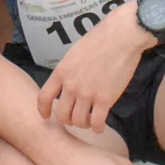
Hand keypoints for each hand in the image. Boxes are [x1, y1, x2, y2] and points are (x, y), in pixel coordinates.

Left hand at [37, 7, 148, 132]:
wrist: (121, 36)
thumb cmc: (100, 39)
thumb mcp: (75, 52)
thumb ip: (69, 70)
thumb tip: (68, 81)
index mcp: (61, 72)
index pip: (43, 97)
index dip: (43, 110)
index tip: (46, 116)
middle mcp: (71, 86)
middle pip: (62, 114)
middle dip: (68, 119)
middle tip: (76, 117)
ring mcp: (87, 94)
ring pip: (78, 121)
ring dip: (83, 124)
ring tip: (89, 120)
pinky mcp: (105, 100)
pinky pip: (96, 123)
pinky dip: (97, 127)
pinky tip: (99, 125)